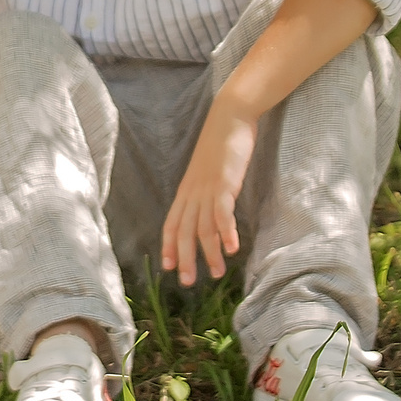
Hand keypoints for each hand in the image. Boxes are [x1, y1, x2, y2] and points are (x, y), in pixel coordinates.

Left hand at [162, 101, 255, 285]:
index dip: (169, 246)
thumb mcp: (207, 172)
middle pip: (184, 231)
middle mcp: (192, 192)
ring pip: (203, 227)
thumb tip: (207, 208)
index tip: (169, 268)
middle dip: (186, 259)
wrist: (229, 117)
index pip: (172, 223)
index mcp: (186, 191)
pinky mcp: (224, 183)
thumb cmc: (220, 145)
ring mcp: (207, 188)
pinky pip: (222, 212)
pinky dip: (226, 232)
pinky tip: (231, 248)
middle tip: (189, 283)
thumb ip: (205, 191)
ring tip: (218, 273)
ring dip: (210, 253)